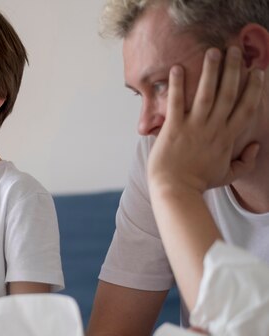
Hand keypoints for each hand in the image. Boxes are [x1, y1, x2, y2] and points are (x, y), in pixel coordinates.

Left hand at [148, 46, 263, 194]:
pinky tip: (177, 68)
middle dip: (234, 69)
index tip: (257, 71)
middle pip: (229, 93)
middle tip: (235, 50)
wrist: (176, 189)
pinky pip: (177, 102)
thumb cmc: (199, 183)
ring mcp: (194, 127)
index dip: (254, 88)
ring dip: (210, 71)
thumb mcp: (227, 174)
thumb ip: (245, 161)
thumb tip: (256, 147)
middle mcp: (214, 128)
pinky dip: (178, 85)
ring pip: (206, 93)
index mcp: (228, 137)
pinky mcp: (174, 128)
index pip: (246, 107)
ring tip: (213, 51)